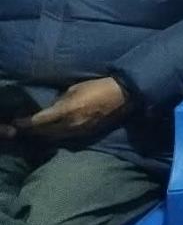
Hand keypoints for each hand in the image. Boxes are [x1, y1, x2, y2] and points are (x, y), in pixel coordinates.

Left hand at [15, 78, 129, 138]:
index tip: (17, 121)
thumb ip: (60, 100)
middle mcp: (70, 125)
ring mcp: (79, 132)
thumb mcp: (75, 88)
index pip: (39, 121)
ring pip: (54, 137)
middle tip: (24, 126)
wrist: (123, 96)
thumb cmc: (99, 86)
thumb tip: (50, 107)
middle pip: (44, 132)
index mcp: (66, 111)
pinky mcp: (86, 134)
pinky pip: (66, 138)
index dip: (25, 122)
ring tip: (36, 130)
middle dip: (32, 130)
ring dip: (44, 134)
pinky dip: (56, 135)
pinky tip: (54, 131)